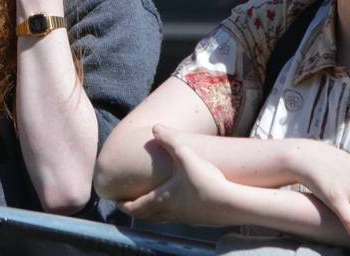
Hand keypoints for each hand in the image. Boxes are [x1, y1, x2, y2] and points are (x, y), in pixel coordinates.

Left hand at [117, 125, 233, 225]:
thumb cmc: (206, 180)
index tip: (115, 202)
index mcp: (161, 199)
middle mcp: (170, 212)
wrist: (233, 204)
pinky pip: (177, 219)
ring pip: (161, 219)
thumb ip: (169, 140)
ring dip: (150, 213)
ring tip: (146, 205)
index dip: (123, 205)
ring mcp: (185, 218)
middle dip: (133, 210)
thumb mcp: (185, 155)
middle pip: (145, 216)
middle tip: (126, 205)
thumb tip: (155, 127)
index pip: (135, 207)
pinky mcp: (199, 220)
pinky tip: (174, 205)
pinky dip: (167, 214)